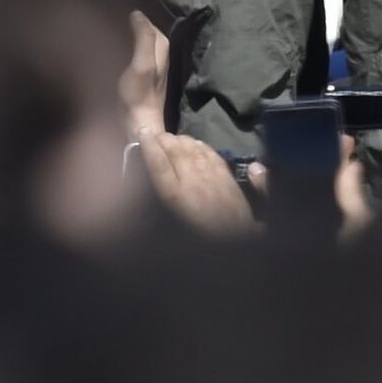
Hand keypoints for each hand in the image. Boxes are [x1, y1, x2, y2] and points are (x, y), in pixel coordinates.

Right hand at [117, 11, 171, 138]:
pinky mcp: (146, 83)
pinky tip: (123, 53)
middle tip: (123, 20)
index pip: (156, 30)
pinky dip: (134, 51)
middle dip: (142, 28)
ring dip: (138, 39)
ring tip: (121, 32)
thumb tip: (139, 15)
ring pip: (149, 49)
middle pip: (154, 39)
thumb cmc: (138, 94)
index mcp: (162, 54)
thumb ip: (143, 40)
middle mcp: (162, 61)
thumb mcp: (141, 64)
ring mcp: (154, 74)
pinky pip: (142, 58)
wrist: (138, 125)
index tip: (128, 12)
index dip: (144, 21)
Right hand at [131, 130, 254, 234]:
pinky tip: (197, 144)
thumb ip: (165, 201)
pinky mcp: (229, 182)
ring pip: (195, 151)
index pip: (159, 164)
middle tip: (156, 134)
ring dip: (182, 140)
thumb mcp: (173, 226)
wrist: (238, 249)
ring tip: (173, 137)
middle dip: (164, 139)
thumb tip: (153, 184)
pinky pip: (213, 156)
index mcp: (176, 198)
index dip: (149, 146)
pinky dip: (202, 147)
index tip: (143, 133)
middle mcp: (194, 184)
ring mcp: (214, 180)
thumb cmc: (201, 243)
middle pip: (176, 152)